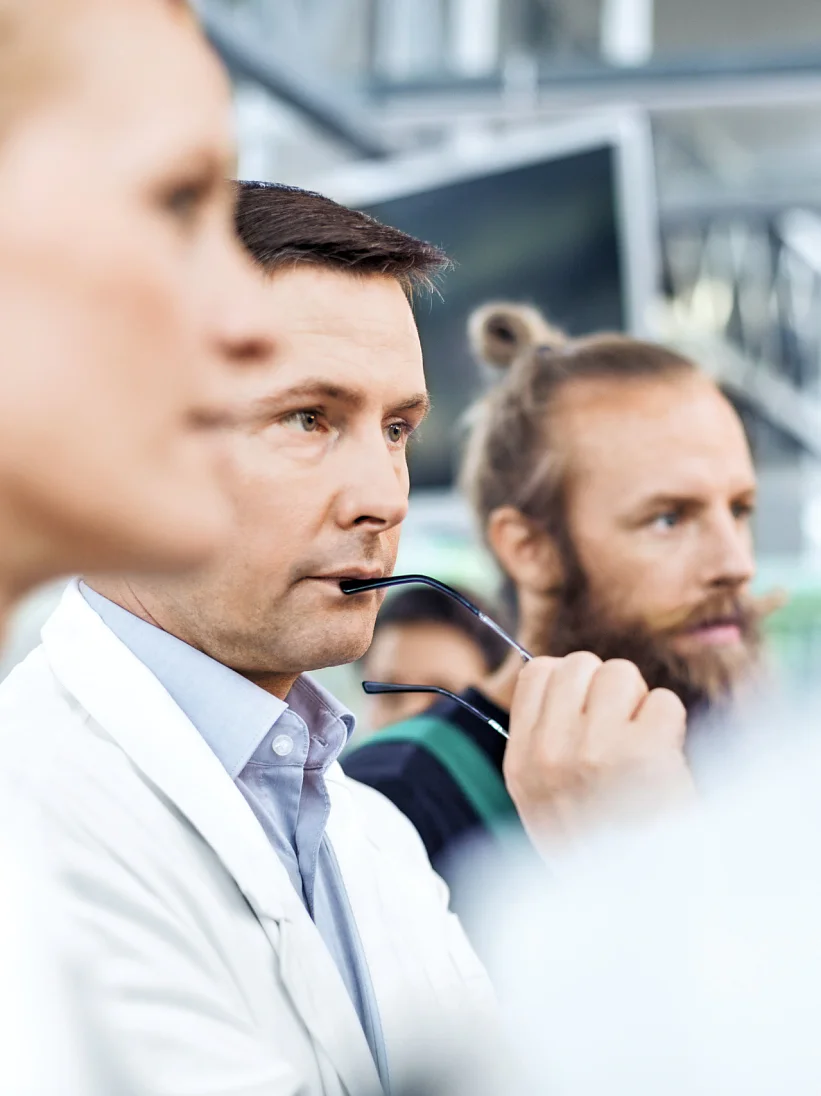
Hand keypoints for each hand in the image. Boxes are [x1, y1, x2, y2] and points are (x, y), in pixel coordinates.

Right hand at [503, 652, 691, 854]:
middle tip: (622, 735)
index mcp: (521, 763)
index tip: (590, 716)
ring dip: (641, 705)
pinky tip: (667, 765)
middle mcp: (550, 753)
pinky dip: (673, 728)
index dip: (571, 684)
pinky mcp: (644, 753)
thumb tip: (564, 674)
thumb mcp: (544, 802)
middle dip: (608, 690)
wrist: (645, 913)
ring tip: (645, 750)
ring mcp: (594, 751)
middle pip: (580, 664)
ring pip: (621, 674)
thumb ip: (545, 741)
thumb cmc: (604, 852)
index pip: (537, 672)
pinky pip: (664, 701)